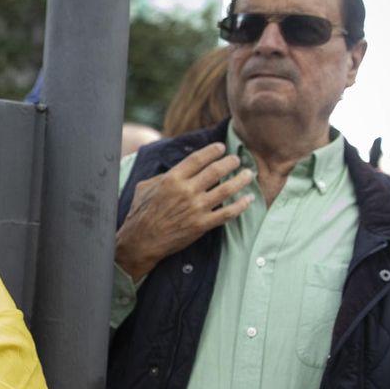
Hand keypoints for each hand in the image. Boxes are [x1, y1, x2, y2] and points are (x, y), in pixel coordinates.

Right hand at [115, 143, 253, 280]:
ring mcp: (196, 208)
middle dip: (230, 162)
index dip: (212, 151)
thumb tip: (173, 168)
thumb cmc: (140, 213)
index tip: (221, 147)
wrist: (141, 241)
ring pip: (226, 189)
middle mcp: (186, 191)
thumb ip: (162, 175)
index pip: (198, 159)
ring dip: (241, 179)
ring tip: (249, 174)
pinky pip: (228, 213)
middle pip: (216, 170)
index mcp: (172, 179)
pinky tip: (249, 199)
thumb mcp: (145, 187)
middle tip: (237, 159)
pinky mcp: (202, 224)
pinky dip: (241, 205)